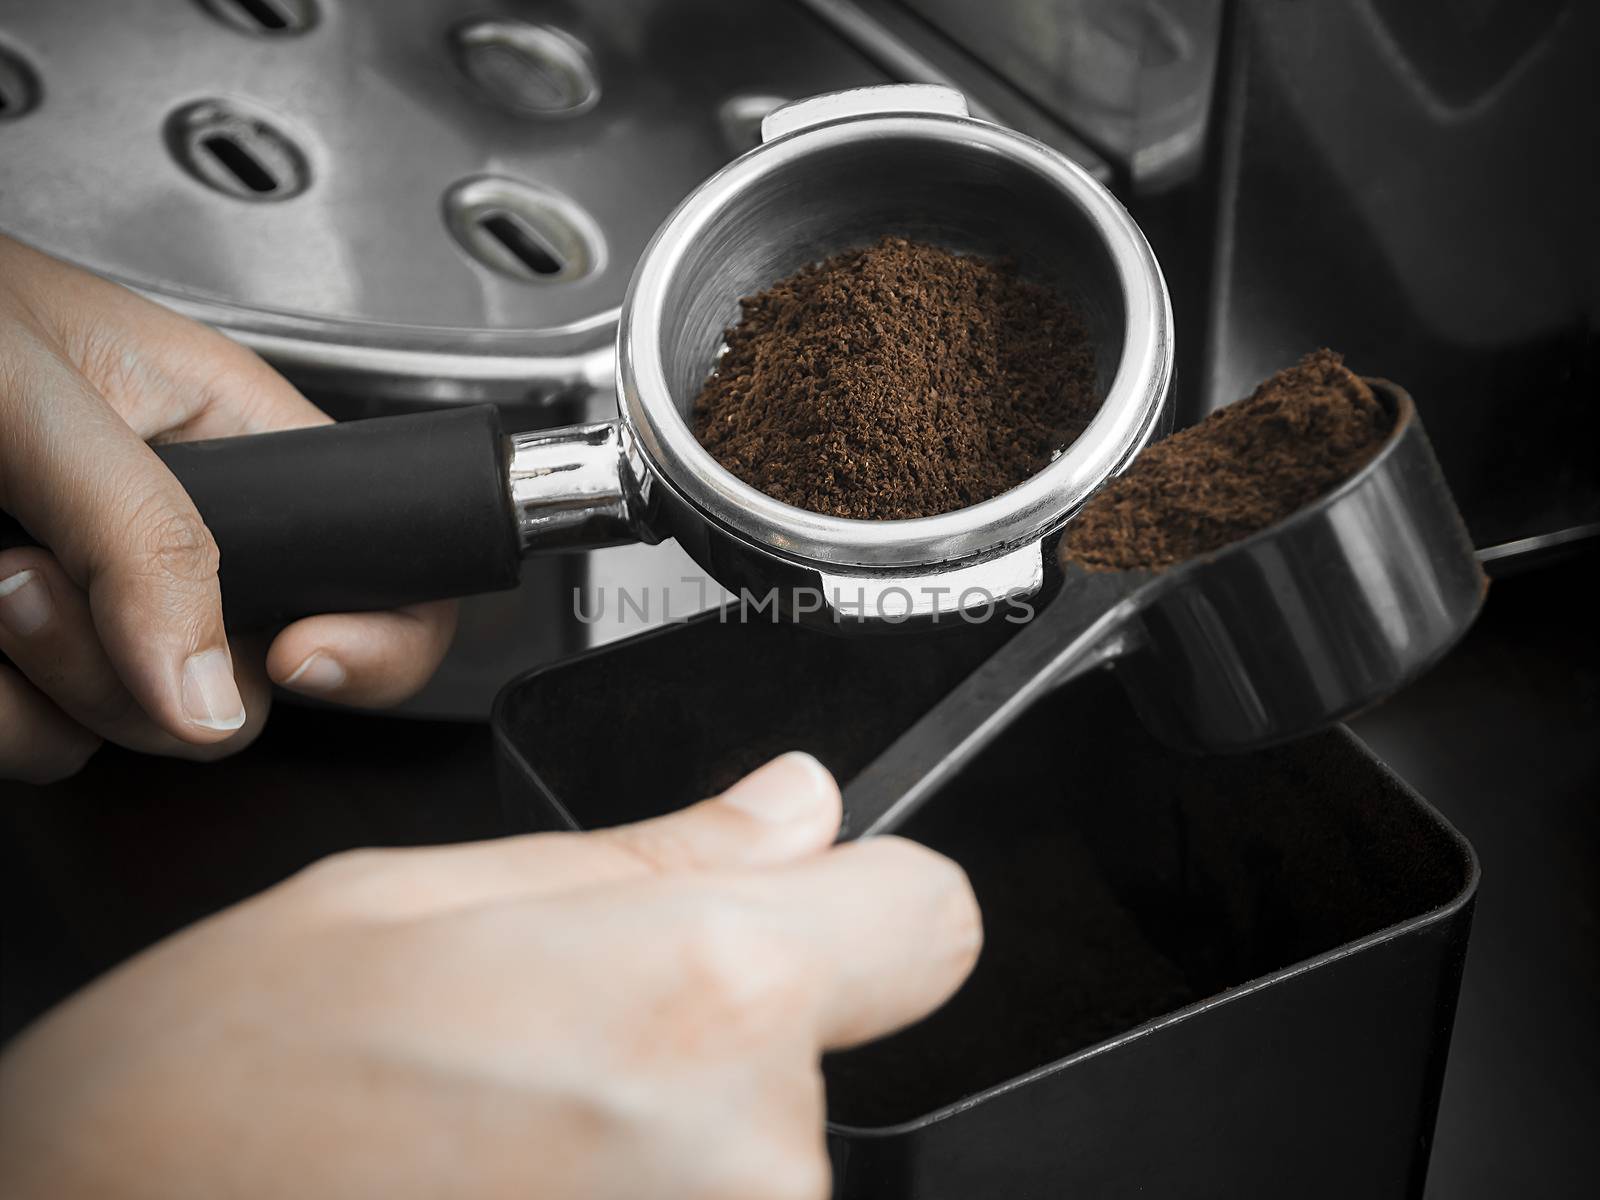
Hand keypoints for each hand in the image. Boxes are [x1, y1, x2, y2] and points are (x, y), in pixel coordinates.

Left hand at [0, 236, 455, 781]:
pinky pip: (49, 743)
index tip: (296, 657)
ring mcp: (103, 599)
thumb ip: (145, 535)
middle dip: (142, 663)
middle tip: (38, 580)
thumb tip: (215, 696)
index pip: (383, 558)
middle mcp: (183, 529)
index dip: (378, 629)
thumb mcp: (34, 397)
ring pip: (147, 725)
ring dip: (46, 684)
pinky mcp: (24, 652)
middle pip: (248, 678)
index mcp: (234, 438)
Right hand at [0, 753, 980, 1199]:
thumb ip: (653, 857)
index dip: (869, 906)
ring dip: (660, 1155)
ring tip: (499, 1153)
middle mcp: (748, 1157)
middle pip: (822, 1062)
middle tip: (547, 1061)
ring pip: (761, 1168)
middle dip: (714, 1049)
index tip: (820, 917)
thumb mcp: (415, 899)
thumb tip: (799, 809)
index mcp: (702, 987)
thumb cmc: (202, 1099)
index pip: (929, 917)